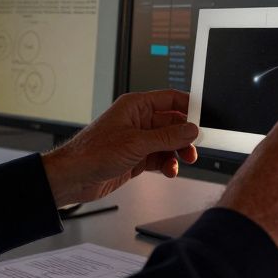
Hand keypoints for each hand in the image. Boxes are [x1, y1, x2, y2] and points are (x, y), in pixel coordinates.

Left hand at [41, 90, 198, 206]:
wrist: (73, 178)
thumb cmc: (92, 153)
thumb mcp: (136, 143)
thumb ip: (167, 137)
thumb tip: (190, 130)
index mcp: (136, 106)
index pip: (170, 100)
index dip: (189, 107)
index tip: (204, 118)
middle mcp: (138, 121)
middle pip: (173, 123)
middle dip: (185, 135)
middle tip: (196, 146)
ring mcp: (137, 140)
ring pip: (168, 143)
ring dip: (178, 152)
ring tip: (183, 161)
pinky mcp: (136, 158)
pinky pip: (160, 158)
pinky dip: (168, 164)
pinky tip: (169, 171)